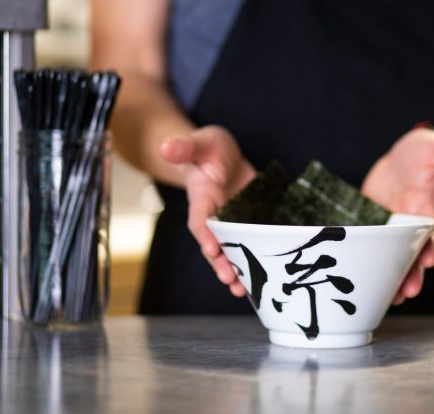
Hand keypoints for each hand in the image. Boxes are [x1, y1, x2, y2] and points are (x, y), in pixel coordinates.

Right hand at [159, 125, 256, 296]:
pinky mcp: (248, 222)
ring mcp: (231, 221)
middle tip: (229, 280)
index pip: (199, 220)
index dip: (205, 234)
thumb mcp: (200, 141)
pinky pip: (251, 244)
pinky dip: (256, 260)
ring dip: (237, 270)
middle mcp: (214, 215)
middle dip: (221, 263)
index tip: (212, 248)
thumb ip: (184, 146)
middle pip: (214, 244)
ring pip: (231, 251)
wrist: (222, 155)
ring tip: (243, 291)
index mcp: (201, 197)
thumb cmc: (208, 148)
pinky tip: (266, 276)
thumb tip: (166, 146)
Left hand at [361, 128, 433, 304]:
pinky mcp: (372, 219)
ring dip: (390, 274)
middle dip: (411, 272)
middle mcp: (409, 220)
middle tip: (407, 292)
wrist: (406, 155)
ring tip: (389, 296)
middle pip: (412, 252)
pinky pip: (367, 239)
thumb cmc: (428, 153)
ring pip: (391, 253)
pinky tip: (356, 271)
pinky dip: (363, 254)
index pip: (433, 230)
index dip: (432, 244)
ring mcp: (390, 222)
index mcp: (426, 206)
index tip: (430, 259)